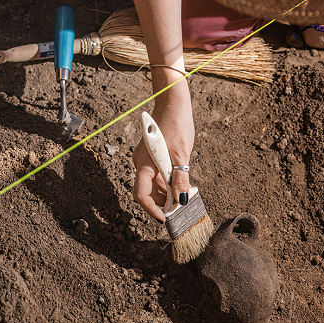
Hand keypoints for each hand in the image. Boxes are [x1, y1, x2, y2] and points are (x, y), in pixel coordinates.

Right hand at [132, 95, 193, 221]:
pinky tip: (179, 183)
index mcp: (144, 164)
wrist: (172, 104)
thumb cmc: (176, 125)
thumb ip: (180, 179)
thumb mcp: (181, 156)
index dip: (152, 209)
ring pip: (152, 184)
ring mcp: (145, 159)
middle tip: (179, 208)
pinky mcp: (151, 156)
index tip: (165, 218)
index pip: (141, 195)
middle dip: (160, 203)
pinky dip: (166, 182)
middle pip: (146, 192)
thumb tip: (181, 200)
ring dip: (165, 193)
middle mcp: (140, 163)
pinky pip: (155, 174)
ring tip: (183, 196)